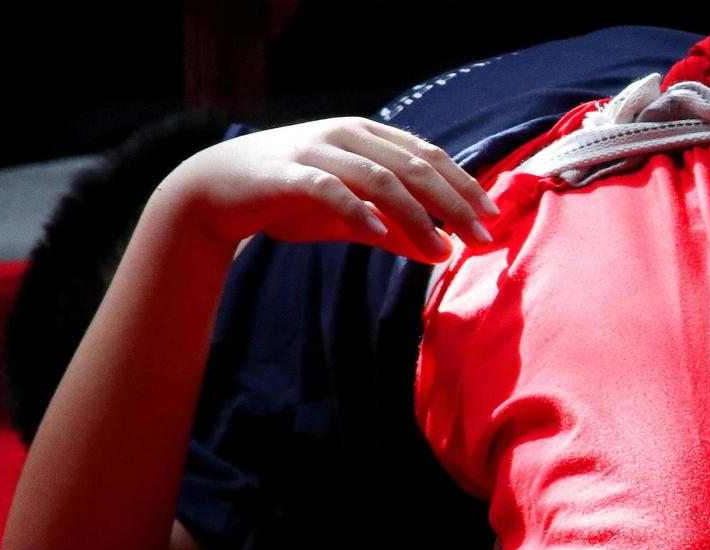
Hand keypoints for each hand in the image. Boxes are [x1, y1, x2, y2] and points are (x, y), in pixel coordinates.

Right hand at [156, 118, 497, 263]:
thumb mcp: (353, 216)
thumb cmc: (292, 199)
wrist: (216, 190)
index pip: (430, 156)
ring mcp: (315, 150)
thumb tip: (445, 254)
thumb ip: (398, 231)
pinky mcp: (285, 174)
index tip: (493, 218)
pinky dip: (357, 211)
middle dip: (454, 203)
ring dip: (416, 215)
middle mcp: (346, 135)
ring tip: (441, 248)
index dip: (465, 185)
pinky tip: (380, 235)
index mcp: (368, 135)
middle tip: (482, 238)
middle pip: (414, 166)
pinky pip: (328, 190)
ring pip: (378, 178)